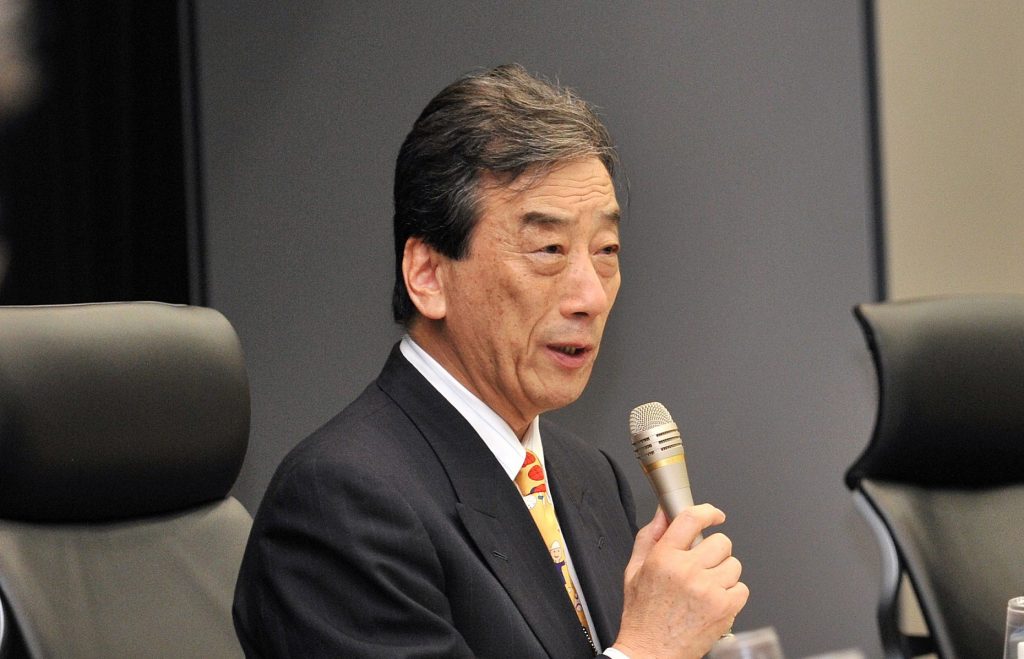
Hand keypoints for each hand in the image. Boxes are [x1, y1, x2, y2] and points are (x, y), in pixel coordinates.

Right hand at [612, 504, 748, 658]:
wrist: (650, 651)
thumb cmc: (642, 614)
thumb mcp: (635, 569)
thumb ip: (650, 536)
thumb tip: (664, 512)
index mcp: (664, 557)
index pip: (691, 519)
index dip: (708, 512)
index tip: (715, 516)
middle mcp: (688, 571)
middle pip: (721, 542)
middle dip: (713, 550)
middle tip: (702, 564)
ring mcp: (708, 590)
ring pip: (734, 564)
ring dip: (723, 572)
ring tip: (706, 586)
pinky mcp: (724, 608)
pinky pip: (742, 588)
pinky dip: (731, 593)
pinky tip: (713, 600)